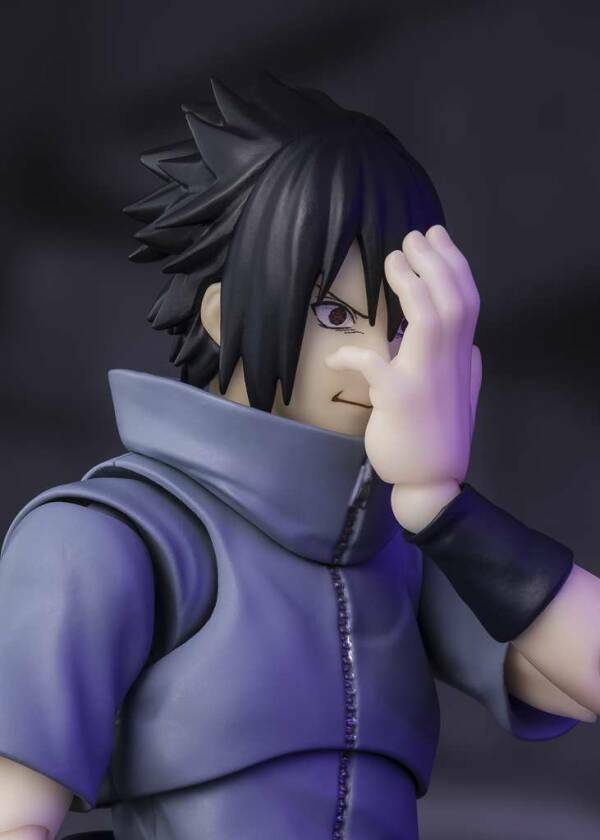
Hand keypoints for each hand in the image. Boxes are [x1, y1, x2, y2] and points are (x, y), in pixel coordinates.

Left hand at [325, 225, 481, 530]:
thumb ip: (469, 370)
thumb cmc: (441, 439)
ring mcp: (426, 376)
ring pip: (430, 317)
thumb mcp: (464, 399)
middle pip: (452, 298)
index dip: (454, 264)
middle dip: (434, 261)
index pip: (467, 299)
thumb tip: (473, 348)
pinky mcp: (399, 396)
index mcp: (463, 359)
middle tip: (413, 235)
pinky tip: (333, 358)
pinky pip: (373, 364)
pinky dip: (352, 355)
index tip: (437, 237)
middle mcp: (451, 362)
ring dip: (411, 283)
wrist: (432, 482)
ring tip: (394, 259)